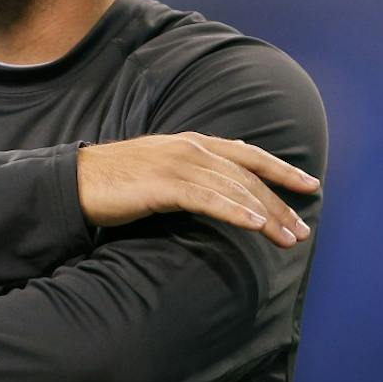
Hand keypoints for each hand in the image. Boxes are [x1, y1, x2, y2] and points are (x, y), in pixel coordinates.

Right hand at [76, 133, 319, 247]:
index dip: (279, 168)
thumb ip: (187, 176)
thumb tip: (213, 193)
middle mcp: (189, 148)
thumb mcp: (158, 171)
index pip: (245, 154)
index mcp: (189, 143)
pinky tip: (255, 226)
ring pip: (234, 188)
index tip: (308, 184)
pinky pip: (208, 199)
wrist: (74, 182)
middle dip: (279, 202)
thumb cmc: (113, 182)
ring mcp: (177, 164)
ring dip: (266, 214)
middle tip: (302, 229)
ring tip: (289, 238)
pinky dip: (235, 211)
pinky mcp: (164, 184)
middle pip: (246, 175)